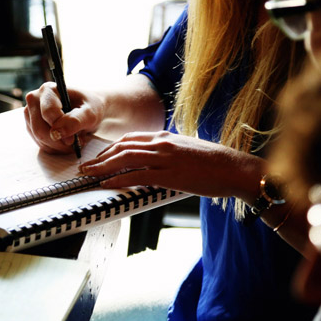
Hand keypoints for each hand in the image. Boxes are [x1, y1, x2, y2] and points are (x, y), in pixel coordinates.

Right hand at [24, 82, 104, 153]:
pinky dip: (55, 148)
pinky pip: (40, 143)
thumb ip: (75, 121)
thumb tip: (56, 133)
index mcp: (48, 90)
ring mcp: (30, 114)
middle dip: (58, 141)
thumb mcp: (90, 113)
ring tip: (73, 141)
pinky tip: (65, 143)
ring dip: (58, 146)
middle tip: (74, 143)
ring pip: (39, 138)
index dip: (60, 128)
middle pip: (39, 128)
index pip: (48, 113)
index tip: (73, 139)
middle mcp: (35, 99)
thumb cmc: (90, 107)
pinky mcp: (31, 126)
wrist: (88, 110)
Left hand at [78, 131, 262, 199]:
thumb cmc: (214, 163)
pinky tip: (107, 184)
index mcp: (165, 137)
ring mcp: (165, 157)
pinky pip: (137, 176)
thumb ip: (168, 153)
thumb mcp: (186, 150)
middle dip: (100, 157)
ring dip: (103, 167)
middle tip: (86, 167)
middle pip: (122, 147)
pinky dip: (118, 179)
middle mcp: (162, 143)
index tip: (99, 157)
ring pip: (125, 159)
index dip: (110, 148)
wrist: (234, 168)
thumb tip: (154, 162)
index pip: (130, 139)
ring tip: (89, 175)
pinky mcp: (170, 174)